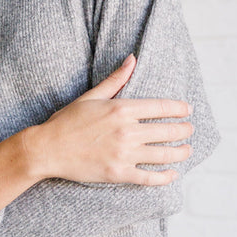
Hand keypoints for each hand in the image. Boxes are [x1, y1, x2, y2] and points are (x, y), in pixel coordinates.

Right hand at [35, 54, 193, 186]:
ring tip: (187, 150)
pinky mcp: (118, 173)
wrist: (47, 149)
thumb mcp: (91, 96)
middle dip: (184, 130)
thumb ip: (116, 79)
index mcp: (121, 109)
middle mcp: (127, 131)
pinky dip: (165, 177)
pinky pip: (149, 178)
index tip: (187, 110)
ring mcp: (124, 154)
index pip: (161, 107)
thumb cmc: (67, 121)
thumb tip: (133, 58)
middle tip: (190, 130)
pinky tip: (172, 174)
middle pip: (168, 131)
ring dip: (181, 152)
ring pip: (164, 154)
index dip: (179, 108)